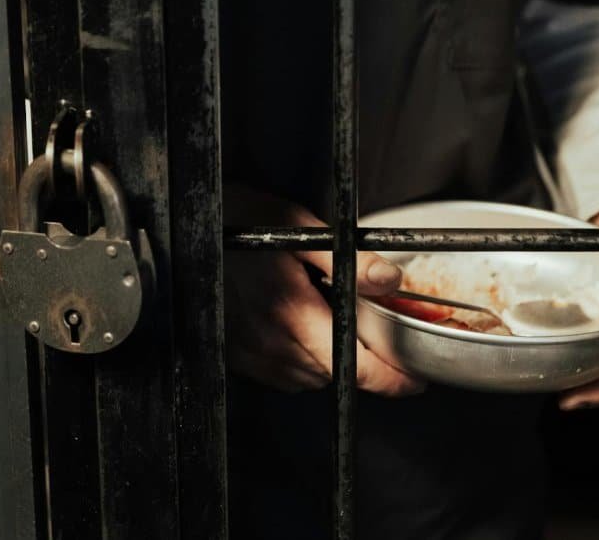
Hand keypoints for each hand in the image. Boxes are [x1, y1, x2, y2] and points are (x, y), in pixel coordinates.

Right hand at [224, 185, 424, 395]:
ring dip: (332, 362)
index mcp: (292, 310)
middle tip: (375, 335)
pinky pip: (283, 376)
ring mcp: (252, 352)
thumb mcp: (297, 225)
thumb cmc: (237, 220)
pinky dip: (303, 363)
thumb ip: (348, 258)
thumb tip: (389, 280)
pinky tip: (302, 332)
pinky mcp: (238, 356)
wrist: (186, 231)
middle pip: (336, 375)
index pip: (354, 366)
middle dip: (362, 362)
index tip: (412, 379)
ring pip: (311, 379)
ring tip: (333, 326)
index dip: (391, 379)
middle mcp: (271, 340)